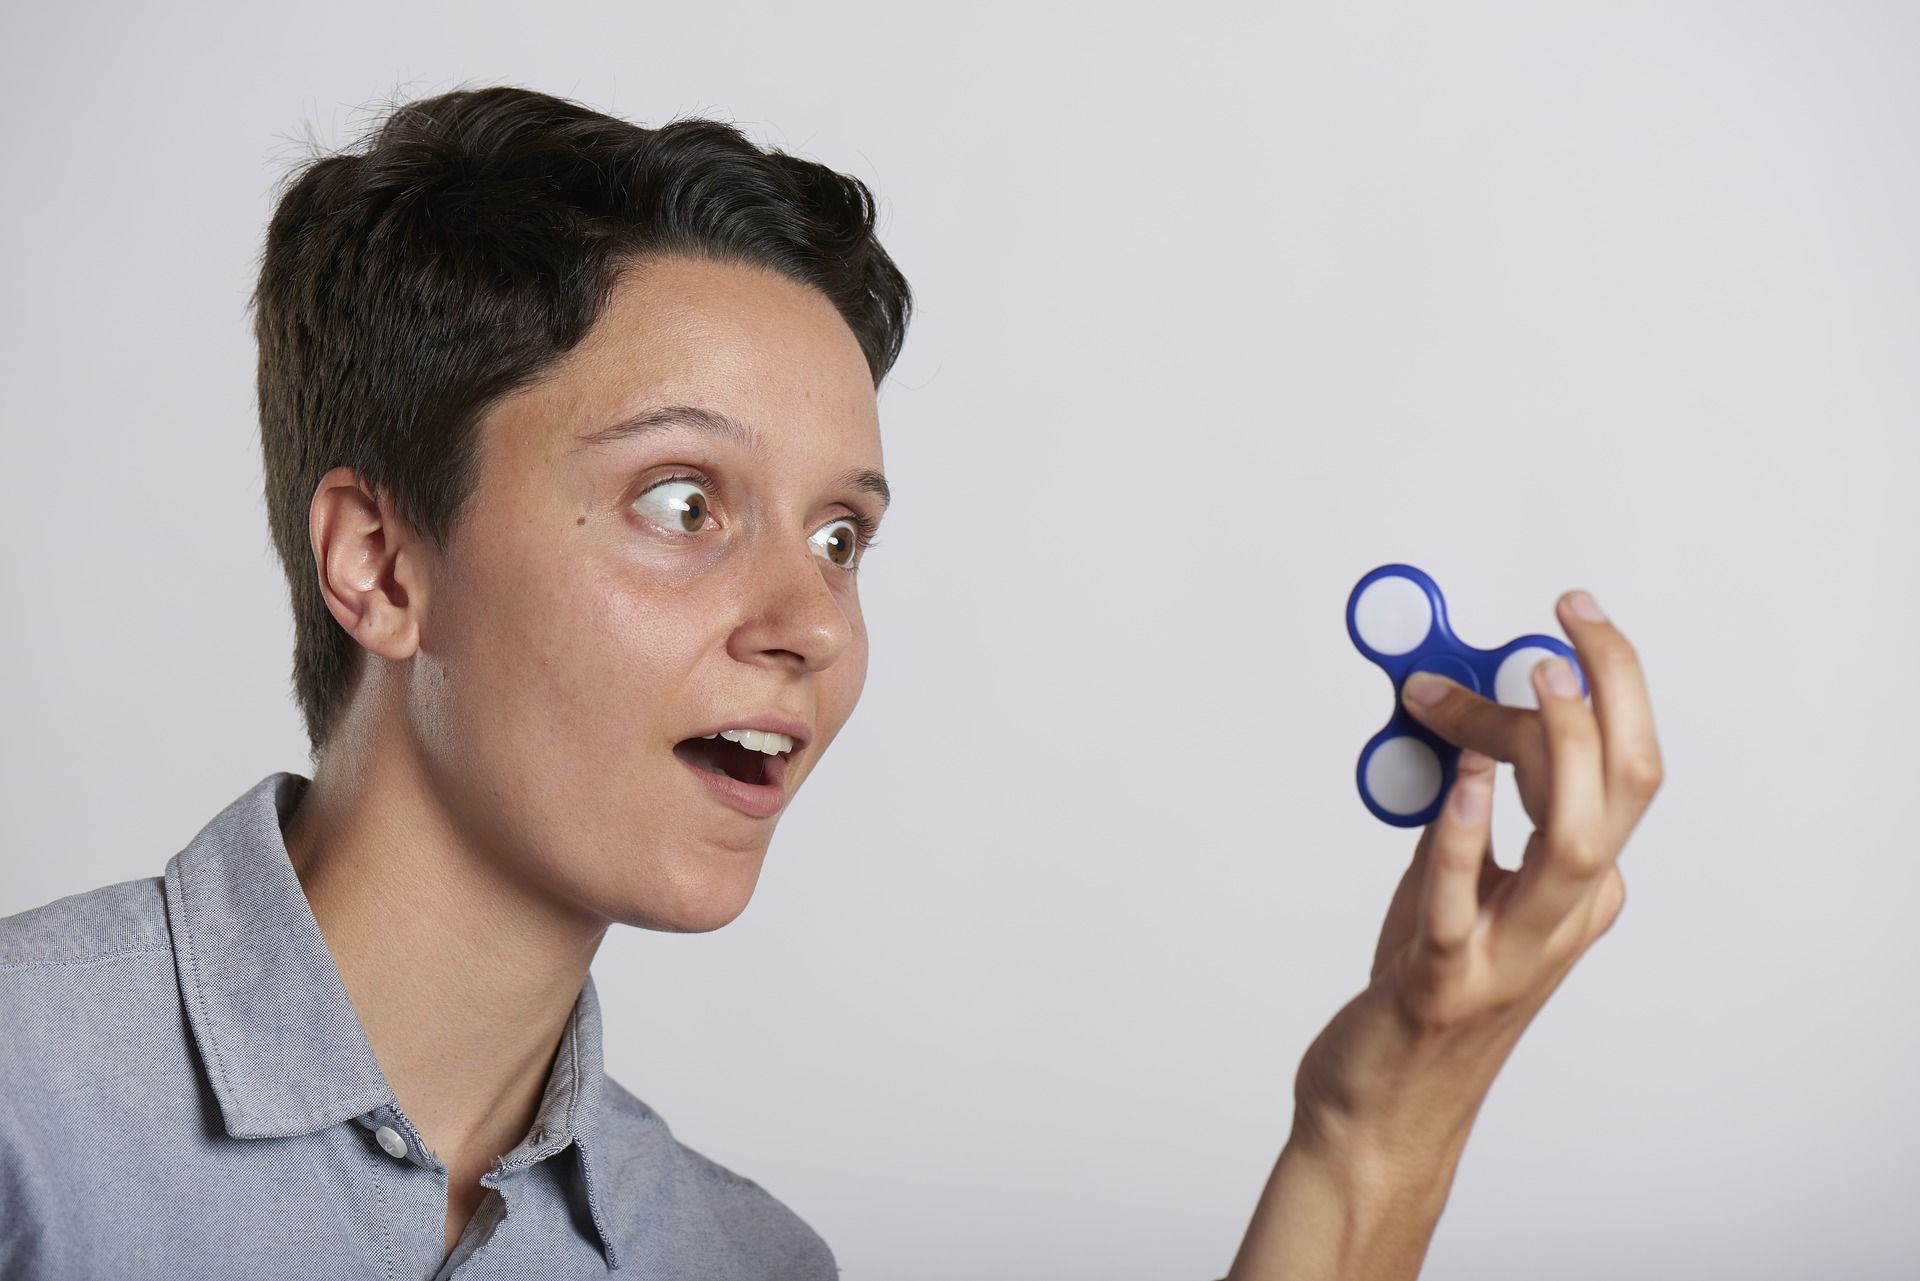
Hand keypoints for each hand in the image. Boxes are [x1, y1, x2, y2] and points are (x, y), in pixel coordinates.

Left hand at [1291, 590, 1664, 1162]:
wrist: (1387, 1104)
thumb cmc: (1427, 988)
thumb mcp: (1455, 881)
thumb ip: (1462, 806)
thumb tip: (1447, 709)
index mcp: (1579, 888)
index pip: (1622, 767)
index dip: (1601, 682)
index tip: (1558, 618)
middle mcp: (1566, 916)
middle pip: (1625, 790)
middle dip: (1610, 691)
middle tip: (1568, 617)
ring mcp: (1512, 952)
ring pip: (1575, 846)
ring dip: (1560, 751)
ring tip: (1539, 678)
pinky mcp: (1444, 982)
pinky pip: (1463, 903)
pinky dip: (1466, 835)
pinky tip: (1460, 780)